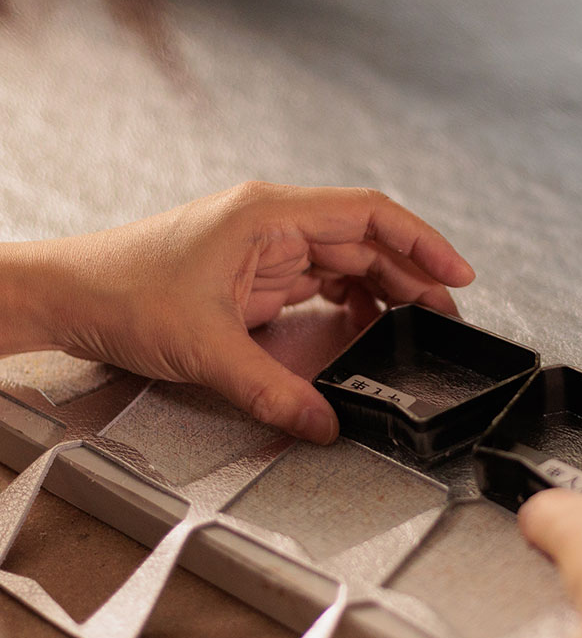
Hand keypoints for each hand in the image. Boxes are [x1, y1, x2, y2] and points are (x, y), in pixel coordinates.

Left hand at [26, 183, 474, 441]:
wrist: (68, 296)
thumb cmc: (119, 290)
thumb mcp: (204, 346)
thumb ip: (271, 390)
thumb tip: (322, 422)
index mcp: (269, 216)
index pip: (369, 215)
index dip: (422, 243)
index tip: (456, 274)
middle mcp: (274, 225)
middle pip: (366, 242)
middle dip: (412, 277)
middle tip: (445, 317)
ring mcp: (266, 250)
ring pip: (348, 262)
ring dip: (386, 291)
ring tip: (416, 325)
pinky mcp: (257, 276)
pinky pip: (322, 284)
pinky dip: (351, 304)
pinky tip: (365, 326)